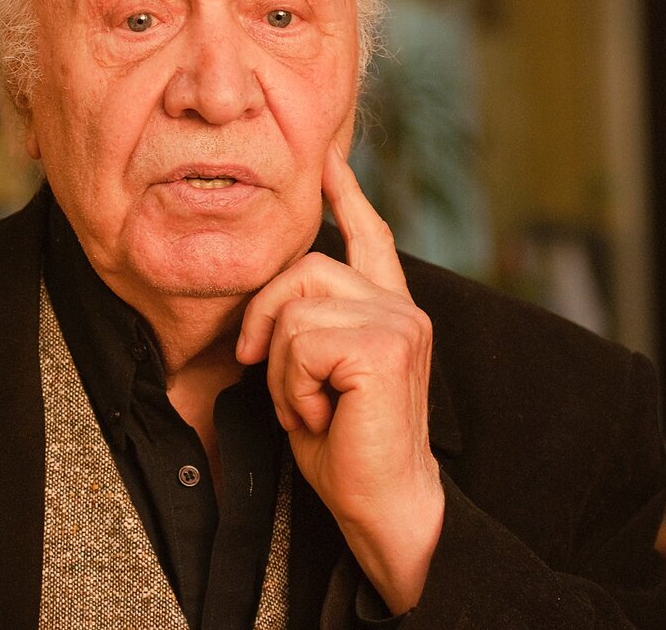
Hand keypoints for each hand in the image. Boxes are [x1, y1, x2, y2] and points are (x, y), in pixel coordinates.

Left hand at [236, 143, 442, 613]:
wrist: (382, 506)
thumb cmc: (346, 450)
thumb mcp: (317, 377)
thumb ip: (310, 329)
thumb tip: (274, 298)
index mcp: (387, 311)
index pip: (370, 238)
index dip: (348, 197)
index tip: (330, 160)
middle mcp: (399, 307)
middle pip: (303, 268)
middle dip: (266, 319)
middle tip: (265, 374)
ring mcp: (397, 321)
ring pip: (296, 309)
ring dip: (284, 370)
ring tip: (312, 408)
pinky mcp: (385, 344)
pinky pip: (302, 341)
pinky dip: (295, 387)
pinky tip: (324, 416)